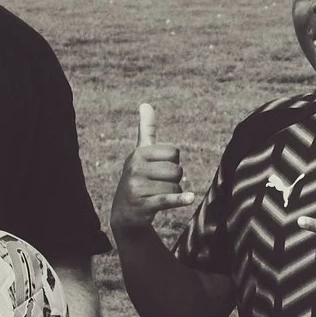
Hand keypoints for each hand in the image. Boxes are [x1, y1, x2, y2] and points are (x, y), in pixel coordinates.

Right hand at [110, 103, 193, 236]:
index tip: (159, 169)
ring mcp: (137, 187)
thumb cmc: (137, 177)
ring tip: (157, 195)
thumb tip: (145, 104)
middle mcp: (135, 168)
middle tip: (159, 184)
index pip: (174, 153)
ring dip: (173, 193)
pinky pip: (167, 199)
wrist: (124, 212)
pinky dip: (179, 200)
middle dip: (174, 179)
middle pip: (176, 170)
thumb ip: (146, 130)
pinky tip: (190, 198)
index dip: (173, 162)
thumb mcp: (140, 153)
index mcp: (139, 153)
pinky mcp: (143, 205)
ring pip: (175, 186)